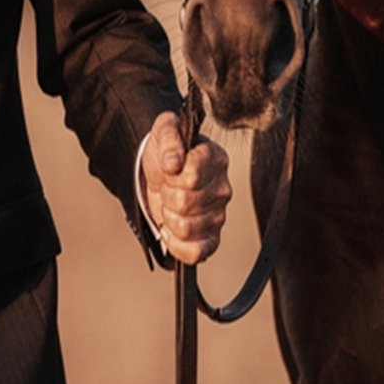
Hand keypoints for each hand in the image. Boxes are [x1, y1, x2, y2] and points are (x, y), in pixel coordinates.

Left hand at [142, 111, 231, 264]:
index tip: (169, 166)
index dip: (172, 174)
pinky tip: (170, 229)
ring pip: (186, 228)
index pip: (192, 175)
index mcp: (215, 159)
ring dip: (168, 217)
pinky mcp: (211, 238)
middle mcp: (222, 188)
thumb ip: (169, 137)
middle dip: (166, 194)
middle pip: (185, 202)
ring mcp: (219, 215)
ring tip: (171, 203)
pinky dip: (176, 244)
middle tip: (168, 185)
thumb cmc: (166, 153)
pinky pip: (196, 252)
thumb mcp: (162, 131)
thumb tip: (173, 162)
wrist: (160, 175)